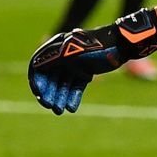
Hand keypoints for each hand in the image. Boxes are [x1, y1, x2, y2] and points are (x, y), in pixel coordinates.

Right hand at [27, 9, 156, 113]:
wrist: (121, 45)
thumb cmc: (96, 46)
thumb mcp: (73, 51)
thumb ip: (54, 58)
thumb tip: (35, 67)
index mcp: (55, 49)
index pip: (38, 67)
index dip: (37, 82)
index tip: (41, 95)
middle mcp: (62, 57)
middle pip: (50, 78)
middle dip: (49, 93)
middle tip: (51, 107)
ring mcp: (74, 65)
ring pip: (63, 85)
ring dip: (60, 97)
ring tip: (60, 111)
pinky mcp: (85, 72)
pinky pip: (76, 87)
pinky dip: (73, 97)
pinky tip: (71, 108)